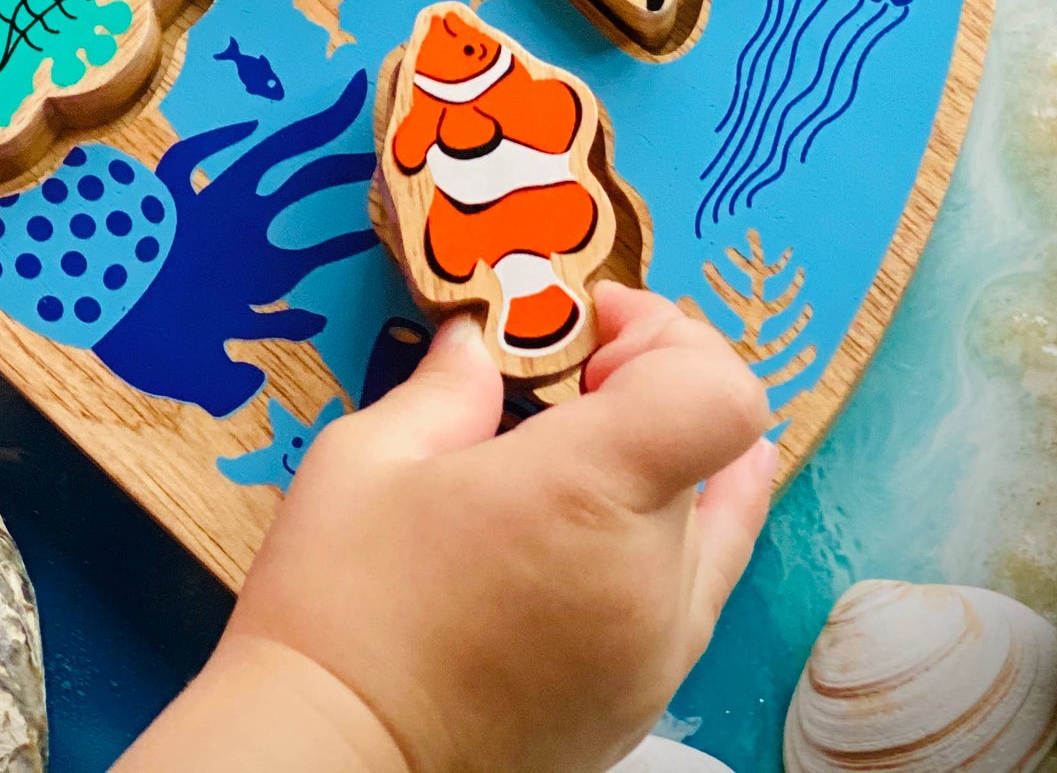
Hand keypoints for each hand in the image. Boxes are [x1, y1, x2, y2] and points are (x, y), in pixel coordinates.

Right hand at [118, 287, 773, 772]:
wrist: (335, 757)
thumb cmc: (341, 605)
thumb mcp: (369, 456)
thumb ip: (447, 385)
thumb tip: (480, 341)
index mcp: (588, 495)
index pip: (721, 395)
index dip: (673, 336)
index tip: (597, 326)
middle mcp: (650, 577)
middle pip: (719, 443)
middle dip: (652, 382)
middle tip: (571, 369)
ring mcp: (658, 649)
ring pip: (720, 518)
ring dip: (666, 459)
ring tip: (579, 443)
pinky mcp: (642, 697)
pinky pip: (692, 590)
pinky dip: (663, 533)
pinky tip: (590, 518)